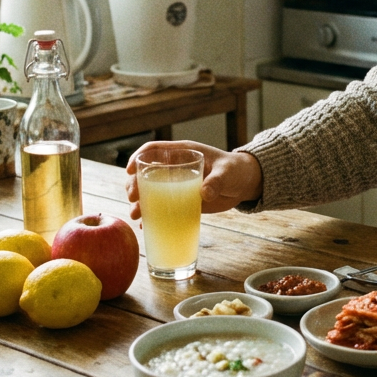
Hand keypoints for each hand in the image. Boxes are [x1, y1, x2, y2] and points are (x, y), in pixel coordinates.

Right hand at [125, 140, 262, 220]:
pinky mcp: (182, 201)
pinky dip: (152, 216)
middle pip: (146, 173)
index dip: (138, 157)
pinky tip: (145, 226)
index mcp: (183, 153)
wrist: (246, 184)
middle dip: (134, 184)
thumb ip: (217, 181)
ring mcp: (177, 186)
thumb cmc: (236, 171)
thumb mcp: (228, 173)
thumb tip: (204, 193)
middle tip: (133, 198)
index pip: (153, 150)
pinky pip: (162, 208)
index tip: (130, 170)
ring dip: (139, 202)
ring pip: (150, 191)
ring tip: (135, 214)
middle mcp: (175, 169)